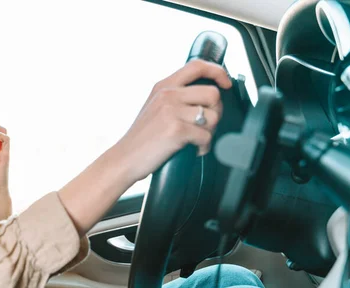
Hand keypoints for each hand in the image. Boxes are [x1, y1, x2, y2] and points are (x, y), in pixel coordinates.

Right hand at [117, 59, 231, 182]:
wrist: (124, 159)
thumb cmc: (141, 138)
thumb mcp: (154, 107)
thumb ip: (175, 97)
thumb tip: (206, 97)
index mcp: (163, 87)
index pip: (197, 66)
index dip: (217, 72)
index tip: (225, 83)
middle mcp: (168, 95)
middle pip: (213, 94)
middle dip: (216, 113)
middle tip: (206, 126)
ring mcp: (171, 112)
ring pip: (213, 117)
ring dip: (210, 132)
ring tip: (197, 140)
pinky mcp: (176, 130)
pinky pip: (206, 136)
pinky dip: (203, 147)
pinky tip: (194, 150)